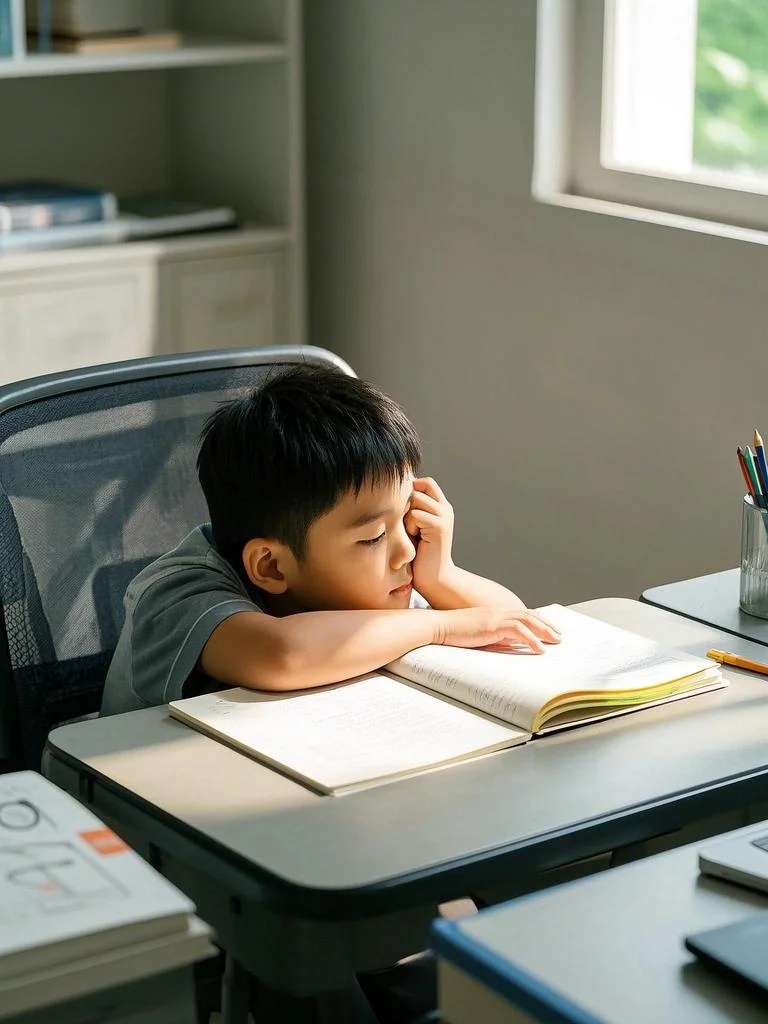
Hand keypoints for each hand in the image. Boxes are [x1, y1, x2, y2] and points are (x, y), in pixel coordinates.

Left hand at [405, 477, 454, 596]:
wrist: (433, 578)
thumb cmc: (417, 555)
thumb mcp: (411, 526)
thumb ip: (409, 509)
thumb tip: (391, 491)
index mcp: (440, 507)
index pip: (425, 482)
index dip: (410, 489)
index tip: (400, 509)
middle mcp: (445, 509)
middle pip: (419, 487)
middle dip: (405, 503)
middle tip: (405, 523)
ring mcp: (445, 516)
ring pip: (416, 499)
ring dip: (406, 515)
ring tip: (410, 532)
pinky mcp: (440, 527)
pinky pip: (416, 514)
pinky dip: (409, 526)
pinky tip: (414, 538)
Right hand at [433, 607, 560, 653]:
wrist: (438, 626)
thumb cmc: (453, 632)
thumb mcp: (479, 634)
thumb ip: (495, 637)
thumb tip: (512, 646)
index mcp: (495, 612)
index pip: (522, 614)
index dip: (537, 621)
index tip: (549, 630)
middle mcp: (498, 610)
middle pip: (529, 615)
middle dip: (547, 625)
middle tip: (559, 636)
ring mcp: (495, 616)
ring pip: (528, 620)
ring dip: (544, 631)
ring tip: (556, 641)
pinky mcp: (492, 624)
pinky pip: (518, 631)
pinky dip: (531, 639)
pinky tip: (540, 649)